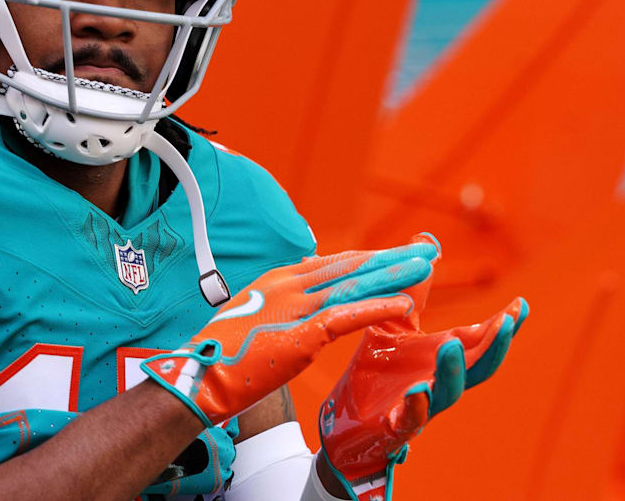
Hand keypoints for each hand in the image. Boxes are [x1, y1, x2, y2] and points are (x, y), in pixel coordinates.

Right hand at [142, 239, 439, 426]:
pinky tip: (406, 304)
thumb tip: (297, 282)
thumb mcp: (250, 315)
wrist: (197, 374)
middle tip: (426, 250)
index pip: (332, 263)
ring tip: (426, 266)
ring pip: (355, 284)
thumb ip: (277, 300)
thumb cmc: (219, 352)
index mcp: (277, 279)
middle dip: (390, 258)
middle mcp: (288, 285)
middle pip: (350, 266)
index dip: (367, 258)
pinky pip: (348, 317)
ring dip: (393, 274)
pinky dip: (379, 307)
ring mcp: (294, 307)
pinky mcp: (301, 335)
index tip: (395, 253)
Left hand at [318, 234, 527, 500]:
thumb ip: (413, 289)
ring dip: (455, 370)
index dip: (504, 325)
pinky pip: (411, 419)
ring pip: (449, 392)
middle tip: (508, 321)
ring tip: (451, 345)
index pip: (482, 339)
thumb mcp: (394, 321)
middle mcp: (439, 380)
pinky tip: (418, 390)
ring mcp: (422, 405)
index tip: (521, 304)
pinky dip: (417, 406)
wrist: (345, 416)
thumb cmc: (378, 368)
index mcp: (442, 356)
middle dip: (496, 345)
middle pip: (479, 366)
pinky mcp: (396, 426)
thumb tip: (427, 242)